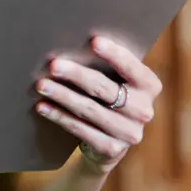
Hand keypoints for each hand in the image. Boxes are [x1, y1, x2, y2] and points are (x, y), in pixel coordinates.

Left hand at [33, 35, 161, 173]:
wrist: (110, 142)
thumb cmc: (109, 97)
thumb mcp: (117, 81)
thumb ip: (107, 65)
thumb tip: (73, 42)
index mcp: (149, 86)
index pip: (132, 68)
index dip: (114, 54)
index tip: (93, 41)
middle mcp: (144, 111)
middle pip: (104, 88)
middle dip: (76, 75)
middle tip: (53, 65)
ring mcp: (129, 133)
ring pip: (89, 109)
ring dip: (62, 96)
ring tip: (41, 85)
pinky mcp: (112, 149)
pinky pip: (80, 129)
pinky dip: (59, 116)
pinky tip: (43, 107)